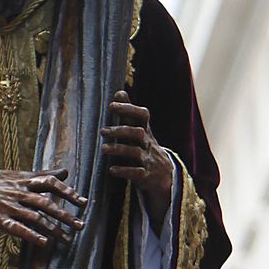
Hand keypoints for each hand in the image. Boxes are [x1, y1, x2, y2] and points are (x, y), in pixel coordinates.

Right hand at [0, 167, 84, 251]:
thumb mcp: (20, 173)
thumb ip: (44, 174)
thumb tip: (66, 171)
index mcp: (25, 180)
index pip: (50, 183)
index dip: (67, 192)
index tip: (83, 202)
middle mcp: (19, 192)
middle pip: (46, 203)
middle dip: (64, 215)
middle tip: (80, 225)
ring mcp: (9, 206)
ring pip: (35, 217)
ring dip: (53, 229)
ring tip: (67, 239)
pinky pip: (17, 228)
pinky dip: (31, 235)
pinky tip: (44, 243)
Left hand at [103, 91, 174, 228]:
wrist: (165, 177)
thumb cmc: (145, 149)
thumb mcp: (140, 131)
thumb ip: (128, 114)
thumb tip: (119, 91)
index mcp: (145, 131)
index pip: (142, 115)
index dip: (128, 109)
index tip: (112, 105)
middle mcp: (148, 144)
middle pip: (138, 133)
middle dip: (121, 130)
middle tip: (102, 130)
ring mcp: (148, 160)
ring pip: (136, 153)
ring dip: (119, 150)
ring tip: (103, 149)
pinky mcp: (146, 177)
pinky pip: (136, 173)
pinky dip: (124, 171)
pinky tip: (111, 170)